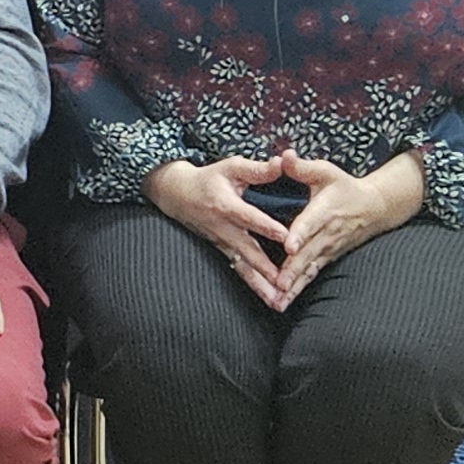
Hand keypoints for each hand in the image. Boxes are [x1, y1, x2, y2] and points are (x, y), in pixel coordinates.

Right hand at [146, 153, 295, 303]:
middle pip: (247, 250)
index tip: (286, 238)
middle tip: (284, 282)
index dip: (267, 227)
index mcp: (226, 204)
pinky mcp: (221, 250)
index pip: (249, 217)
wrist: (177, 195)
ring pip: (243, 266)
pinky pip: (238, 269)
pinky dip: (253, 284)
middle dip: (266, 268)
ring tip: (277, 300)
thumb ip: (257, 169)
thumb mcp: (231, 167)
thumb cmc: (209, 178)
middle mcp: (223, 227)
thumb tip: (283, 163)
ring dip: (260, 284)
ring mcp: (221, 242)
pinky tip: (267, 298)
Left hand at [269, 150, 421, 302]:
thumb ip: (302, 167)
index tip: (289, 246)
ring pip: (308, 270)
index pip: (310, 224)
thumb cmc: (343, 186)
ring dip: (293, 287)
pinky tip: (284, 303)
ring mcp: (328, 249)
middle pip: (307, 254)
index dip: (300, 235)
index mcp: (323, 211)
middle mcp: (326, 234)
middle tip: (277, 285)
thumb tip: (284, 155)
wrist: (374, 207)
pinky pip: (311, 276)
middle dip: (292, 271)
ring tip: (277, 302)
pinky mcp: (327, 258)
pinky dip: (298, 290)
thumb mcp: (325, 171)